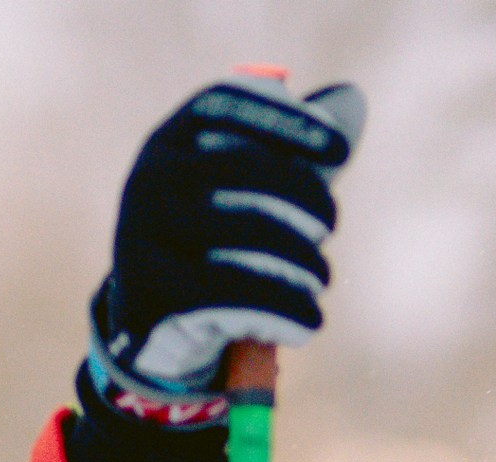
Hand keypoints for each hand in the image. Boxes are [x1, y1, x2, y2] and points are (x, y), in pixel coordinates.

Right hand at [86, 76, 365, 424]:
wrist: (152, 329)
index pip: (224, 106)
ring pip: (249, 235)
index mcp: (169, 143)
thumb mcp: (244, 201)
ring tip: (320, 278)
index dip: (285, 121)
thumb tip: (354, 97)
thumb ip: (295, 156)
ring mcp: (141, 233)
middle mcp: (148, 178)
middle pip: (247, 168)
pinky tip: (310, 320)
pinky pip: (236, 294)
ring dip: (305, 261)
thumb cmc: (213, 251)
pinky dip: (287, 308)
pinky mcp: (151, 292)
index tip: (341, 149)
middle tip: (329, 226)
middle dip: (307, 198)